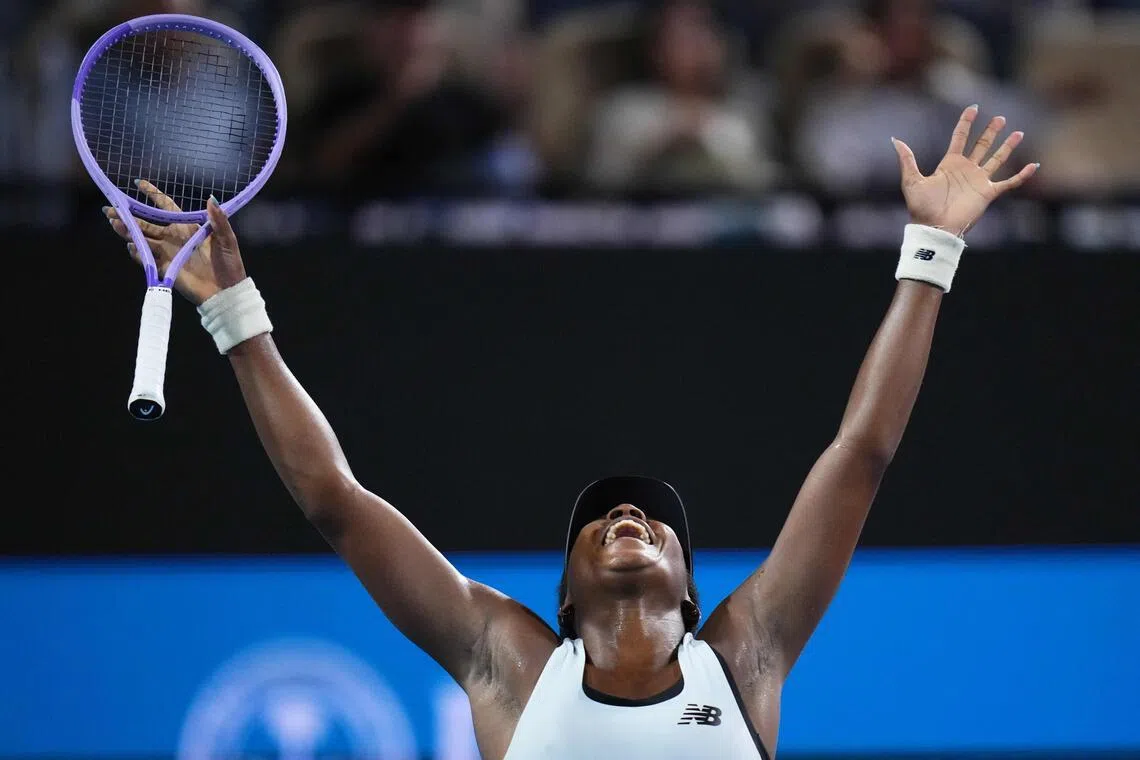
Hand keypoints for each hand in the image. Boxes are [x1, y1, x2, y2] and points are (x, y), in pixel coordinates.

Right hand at [104, 181, 246, 305]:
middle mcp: (173, 237)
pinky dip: (137, 252)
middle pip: (146, 222)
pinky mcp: (164, 268)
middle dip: (128, 214)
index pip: (166, 206)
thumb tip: (211, 199)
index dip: (153, 195)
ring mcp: (167, 252)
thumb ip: (218, 220)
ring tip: (114, 222)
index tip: (138, 183)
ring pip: (142, 238)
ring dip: (127, 231)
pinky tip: (132, 245)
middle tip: (110, 208)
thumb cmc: (230, 264)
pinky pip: (146, 258)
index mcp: (187, 227)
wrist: (226, 291)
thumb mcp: (227, 239)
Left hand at [892, 105, 1037, 235]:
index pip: (960, 137)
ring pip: (997, 159)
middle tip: (1000, 118)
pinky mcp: (988, 194)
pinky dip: (1021, 175)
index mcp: (949, 164)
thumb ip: (907, 159)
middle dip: (990, 132)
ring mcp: (978, 181)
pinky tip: (1033, 166)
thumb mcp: (911, 180)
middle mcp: (966, 170)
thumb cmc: (921, 207)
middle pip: (982, 145)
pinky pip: (1009, 182)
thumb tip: (895, 139)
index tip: (974, 107)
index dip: (966, 122)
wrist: (934, 227)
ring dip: (1007, 147)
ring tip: (1018, 133)